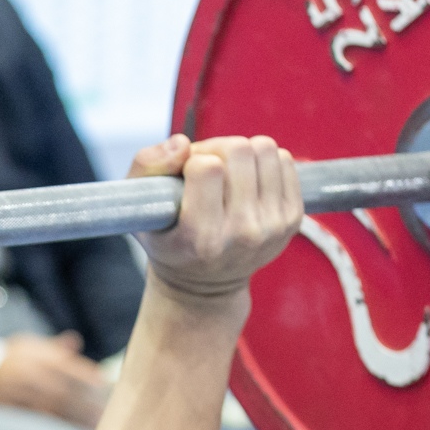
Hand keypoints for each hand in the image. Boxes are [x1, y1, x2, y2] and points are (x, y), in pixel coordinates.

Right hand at [0, 331, 106, 427]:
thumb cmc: (8, 362)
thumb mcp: (26, 347)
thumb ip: (53, 348)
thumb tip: (74, 341)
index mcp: (32, 355)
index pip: (65, 365)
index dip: (85, 375)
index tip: (104, 384)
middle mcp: (25, 374)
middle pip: (61, 390)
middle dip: (85, 404)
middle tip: (106, 414)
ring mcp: (16, 394)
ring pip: (51, 409)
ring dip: (74, 420)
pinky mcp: (9, 412)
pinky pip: (37, 424)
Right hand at [130, 134, 301, 307]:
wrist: (204, 285)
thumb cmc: (167, 238)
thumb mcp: (137, 207)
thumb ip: (146, 166)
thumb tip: (183, 143)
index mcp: (202, 238)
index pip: (207, 168)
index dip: (193, 160)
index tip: (187, 176)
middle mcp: (242, 235)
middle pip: (239, 150)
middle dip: (218, 149)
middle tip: (207, 168)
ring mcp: (272, 227)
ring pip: (265, 150)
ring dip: (243, 153)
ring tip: (228, 173)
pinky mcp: (292, 219)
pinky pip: (285, 161)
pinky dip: (264, 162)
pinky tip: (248, 181)